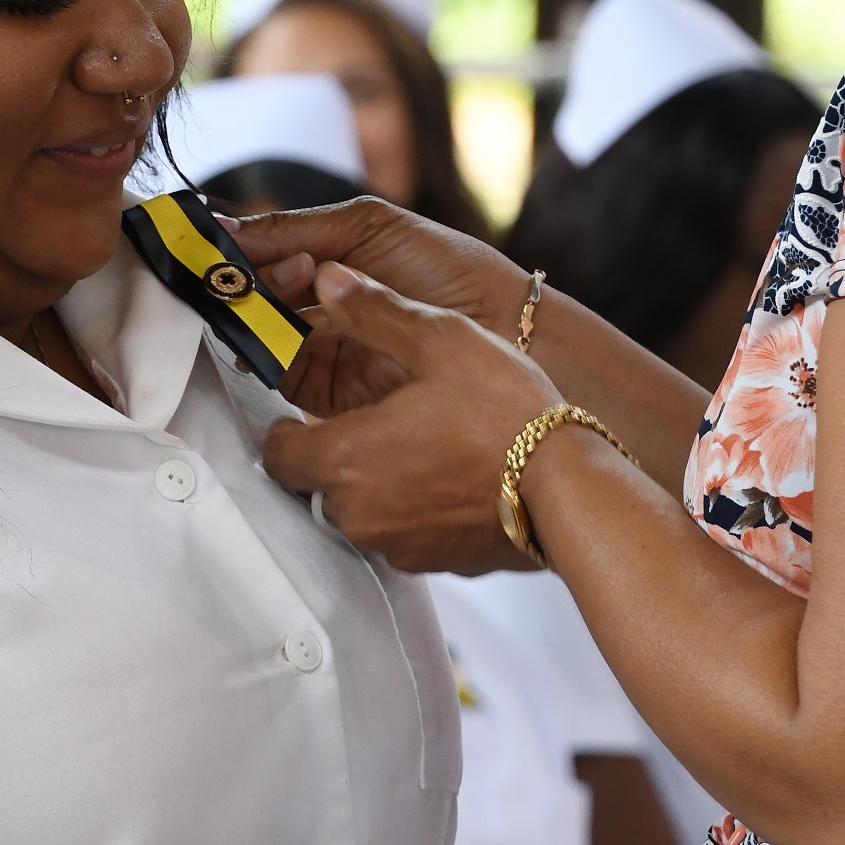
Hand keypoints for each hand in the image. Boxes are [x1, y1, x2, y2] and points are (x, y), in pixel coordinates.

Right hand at [227, 200, 528, 421]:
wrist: (508, 332)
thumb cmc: (450, 270)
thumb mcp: (367, 226)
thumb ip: (292, 227)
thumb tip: (221, 223)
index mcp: (327, 263)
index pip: (259, 258)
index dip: (233, 254)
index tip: (211, 249)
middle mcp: (320, 308)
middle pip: (252, 301)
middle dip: (241, 287)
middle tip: (239, 278)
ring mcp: (325, 351)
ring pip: (259, 337)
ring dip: (254, 320)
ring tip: (268, 300)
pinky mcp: (332, 395)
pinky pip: (282, 378)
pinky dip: (268, 358)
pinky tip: (271, 338)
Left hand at [262, 264, 558, 574]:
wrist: (568, 489)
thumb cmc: (503, 412)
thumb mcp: (439, 340)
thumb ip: (374, 312)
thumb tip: (328, 280)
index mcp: (343, 458)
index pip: (276, 454)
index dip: (287, 431)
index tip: (310, 412)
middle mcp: (358, 513)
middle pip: (316, 486)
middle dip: (336, 455)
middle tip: (377, 421)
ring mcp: (396, 546)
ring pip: (360, 513)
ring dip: (376, 484)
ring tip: (421, 444)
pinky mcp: (433, 564)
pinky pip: (404, 535)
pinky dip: (414, 510)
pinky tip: (450, 476)